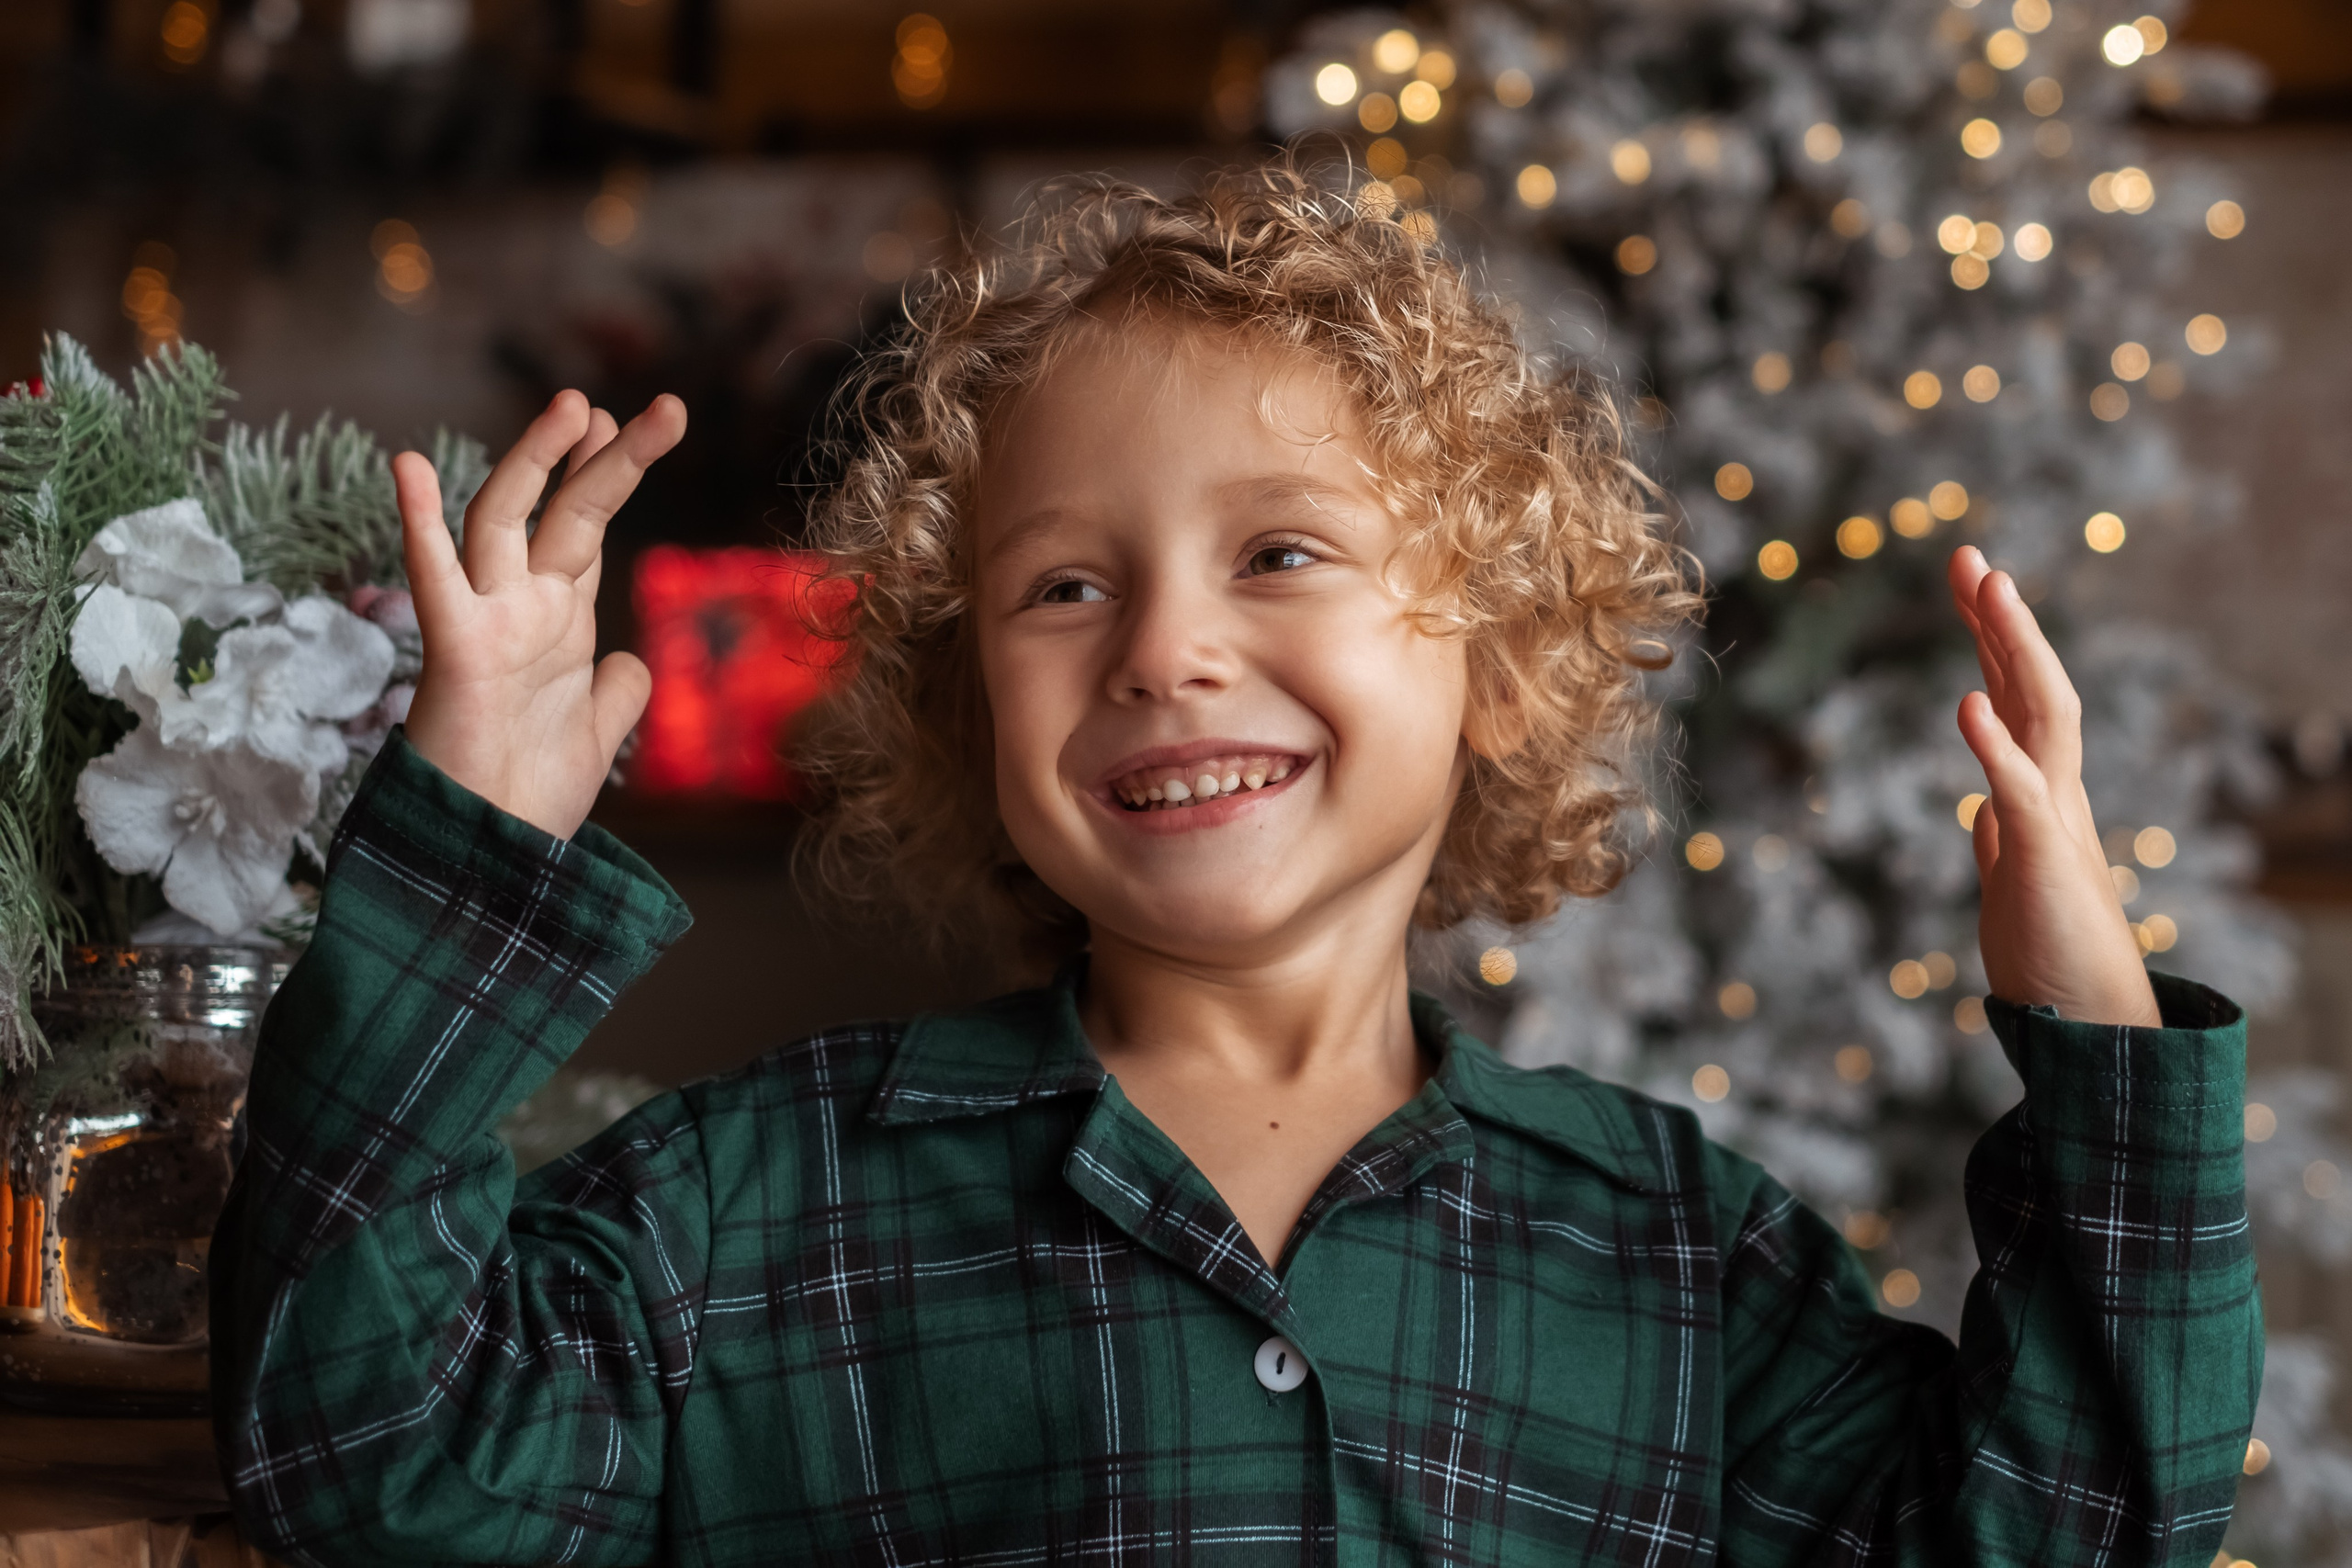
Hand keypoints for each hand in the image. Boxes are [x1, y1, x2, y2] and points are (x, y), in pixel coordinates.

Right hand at [395, 390, 686, 839]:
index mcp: (558, 623)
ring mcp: (488, 624)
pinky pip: (436, 581)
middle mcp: (523, 610)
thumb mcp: (597, 733)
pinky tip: (413, 465)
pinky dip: (421, 524)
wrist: (494, 857)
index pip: (585, 529)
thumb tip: (635, 662)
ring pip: (503, 522)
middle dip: (603, 457)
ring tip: (573, 405)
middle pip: (565, 512)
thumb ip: (619, 691)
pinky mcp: (456, 653)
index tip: (634, 420)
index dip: (608, 473)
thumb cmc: (530, 798)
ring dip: (533, 461)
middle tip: (660, 406)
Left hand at [1948, 547, 2159, 1026]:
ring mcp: (2056, 822)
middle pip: (2032, 687)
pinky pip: (2019, 791)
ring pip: (2040, 716)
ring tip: (1989, 588)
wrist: (2091, 1028)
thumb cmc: (2052, 957)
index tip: (1969, 585)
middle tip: (1970, 556)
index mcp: (2042, 795)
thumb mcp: (2012, 884)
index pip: (2016, 700)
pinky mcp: (2046, 859)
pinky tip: (1966, 703)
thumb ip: (2000, 839)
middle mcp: (2056, 794)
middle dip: (2002, 620)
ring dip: (2013, 650)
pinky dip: (1992, 746)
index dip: (1993, 641)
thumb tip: (1977, 813)